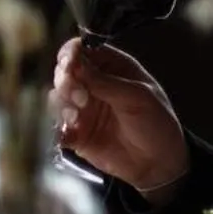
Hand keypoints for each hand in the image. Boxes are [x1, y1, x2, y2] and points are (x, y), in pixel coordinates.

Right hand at [50, 38, 189, 197]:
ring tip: (76, 116)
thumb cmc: (157, 123)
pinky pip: (53, 125)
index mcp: (114, 68)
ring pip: (55, 97)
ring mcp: (82, 108)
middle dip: (65, 81)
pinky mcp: (74, 132)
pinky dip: (56, 127)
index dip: (72, 54)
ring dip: (61, 104)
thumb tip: (75, 64)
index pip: (83, 50)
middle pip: (63, 71)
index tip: (70, 66)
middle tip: (80, 97)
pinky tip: (69, 133)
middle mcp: (94, 84)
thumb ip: (106, 82)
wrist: (158, 163)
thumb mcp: (139, 98)